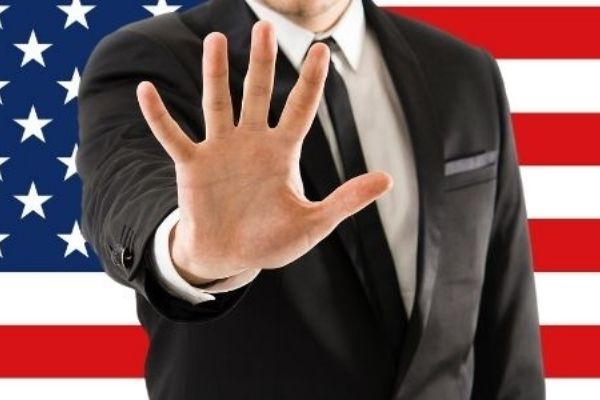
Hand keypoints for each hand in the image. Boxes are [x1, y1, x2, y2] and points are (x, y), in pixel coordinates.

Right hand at [136, 20, 392, 284]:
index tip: (321, 50)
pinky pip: (172, 135)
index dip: (311, 80)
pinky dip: (158, 116)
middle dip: (262, 61)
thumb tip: (389, 179)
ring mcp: (220, 150)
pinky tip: (145, 90)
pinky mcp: (191, 165)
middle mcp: (251, 142)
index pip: (300, 108)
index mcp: (282, 152)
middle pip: (258, 93)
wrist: (228, 256)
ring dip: (215, 74)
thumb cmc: (270, 241)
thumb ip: (346, 200)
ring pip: (217, 103)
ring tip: (215, 40)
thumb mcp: (313, 223)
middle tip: (265, 25)